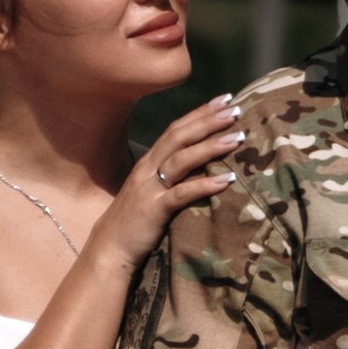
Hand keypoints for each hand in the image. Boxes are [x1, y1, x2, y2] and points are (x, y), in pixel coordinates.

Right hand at [95, 96, 246, 268]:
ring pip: (181, 159)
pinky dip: (205, 184)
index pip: (176, 129)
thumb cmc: (135, 222)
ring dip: (211, 146)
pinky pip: (182, 193)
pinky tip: (228, 179)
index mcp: (148, 162)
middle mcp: (148, 169)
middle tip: (235, 109)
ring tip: (238, 138)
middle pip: (179, 136)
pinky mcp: (154, 210)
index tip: (225, 100)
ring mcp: (149, 188)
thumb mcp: (151, 192)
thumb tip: (202, 168)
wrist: (109, 248)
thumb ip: (171, 177)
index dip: (200, 113)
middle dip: (208, 120)